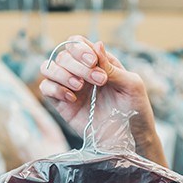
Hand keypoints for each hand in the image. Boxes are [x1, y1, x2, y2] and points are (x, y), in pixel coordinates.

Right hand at [39, 36, 166, 164]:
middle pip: (63, 55)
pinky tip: (72, 99)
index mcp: (98, 63)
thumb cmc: (136, 110)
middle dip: (77, 65)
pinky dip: (55, 89)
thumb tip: (97, 44)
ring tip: (80, 87)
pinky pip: (46, 89)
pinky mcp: (63, 106)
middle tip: (99, 81)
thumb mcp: (131, 85)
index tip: (93, 63)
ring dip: (62, 74)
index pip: (77, 43)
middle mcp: (81, 73)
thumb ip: (111, 66)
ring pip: (49, 68)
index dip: (80, 49)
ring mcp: (70, 88)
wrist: (131, 140)